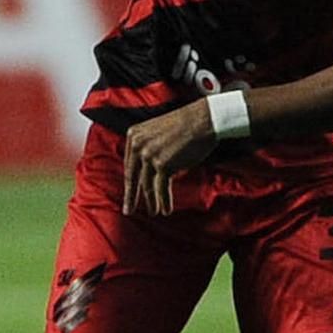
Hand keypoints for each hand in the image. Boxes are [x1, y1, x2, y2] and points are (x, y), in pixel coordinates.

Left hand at [121, 100, 218, 215]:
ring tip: (154, 212)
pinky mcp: (163, 165)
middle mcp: (138, 145)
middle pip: (133, 176)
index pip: (129, 164)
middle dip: (132, 196)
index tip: (129, 194)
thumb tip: (144, 170)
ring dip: (151, 201)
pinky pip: (161, 189)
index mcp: (134, 135)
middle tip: (128, 210)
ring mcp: (149, 155)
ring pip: (147, 185)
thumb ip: (147, 147)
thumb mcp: (157, 132)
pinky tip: (166, 210)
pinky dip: (163, 201)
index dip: (130, 182)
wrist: (204, 120)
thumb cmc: (186, 126)